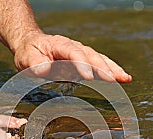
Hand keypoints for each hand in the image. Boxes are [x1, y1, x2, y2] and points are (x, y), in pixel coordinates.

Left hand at [13, 33, 131, 82]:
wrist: (33, 45)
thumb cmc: (30, 53)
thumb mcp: (26, 57)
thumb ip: (35, 63)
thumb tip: (44, 69)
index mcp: (60, 45)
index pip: (73, 52)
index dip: (82, 64)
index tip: (88, 77)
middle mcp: (75, 47)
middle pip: (92, 55)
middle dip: (103, 67)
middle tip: (113, 80)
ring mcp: (82, 54)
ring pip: (100, 60)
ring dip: (113, 69)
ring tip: (126, 79)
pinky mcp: (85, 62)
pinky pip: (100, 66)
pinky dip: (112, 72)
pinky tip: (123, 79)